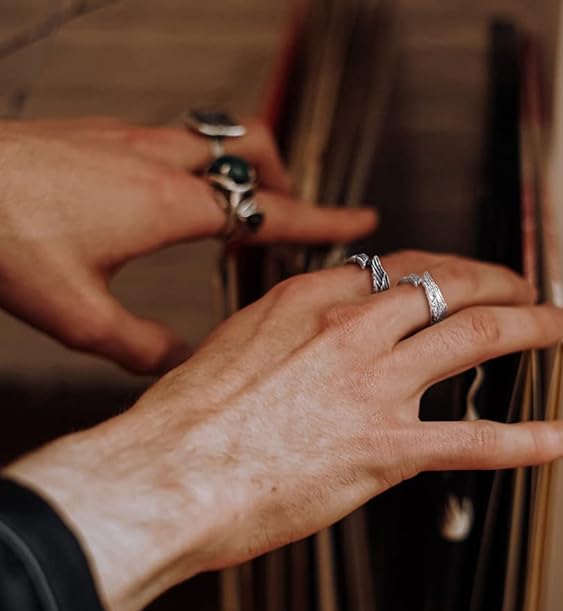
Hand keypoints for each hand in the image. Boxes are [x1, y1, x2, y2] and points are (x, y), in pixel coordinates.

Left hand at [0, 117, 376, 372]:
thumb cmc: (2, 236)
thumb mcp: (76, 315)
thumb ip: (140, 347)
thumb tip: (180, 362)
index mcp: (170, 205)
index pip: (271, 210)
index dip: (324, 219)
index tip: (362, 220)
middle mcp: (158, 162)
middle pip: (251, 150)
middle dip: (284, 176)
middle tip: (288, 210)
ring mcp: (128, 139)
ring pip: (212, 137)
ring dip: (238, 165)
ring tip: (234, 202)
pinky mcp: (98, 132)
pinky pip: (169, 136)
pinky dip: (191, 162)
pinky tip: (161, 194)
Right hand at [5, 250, 562, 610]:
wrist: (166, 472)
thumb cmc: (186, 418)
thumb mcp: (234, 345)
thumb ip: (284, 332)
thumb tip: (306, 336)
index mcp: (310, 300)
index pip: (394, 268)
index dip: (439, 267)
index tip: (456, 275)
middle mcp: (351, 328)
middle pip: (448, 286)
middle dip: (497, 280)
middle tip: (521, 286)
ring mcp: (374, 384)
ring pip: (477, 336)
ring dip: (528, 327)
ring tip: (554, 326)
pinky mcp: (385, 448)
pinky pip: (476, 440)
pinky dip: (528, 439)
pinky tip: (561, 436)